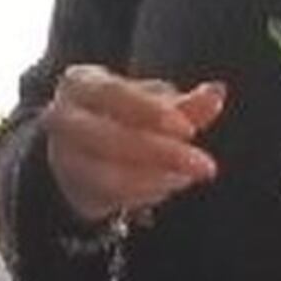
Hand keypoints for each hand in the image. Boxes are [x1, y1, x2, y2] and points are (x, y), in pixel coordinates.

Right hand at [40, 65, 223, 225]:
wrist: (81, 148)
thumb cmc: (123, 115)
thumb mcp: (154, 104)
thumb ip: (186, 104)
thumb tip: (217, 92)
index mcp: (80, 83)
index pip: (112, 93)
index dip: (149, 111)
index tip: (188, 129)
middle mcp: (63, 118)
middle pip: (108, 138)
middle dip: (161, 154)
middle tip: (205, 165)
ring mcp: (63, 157)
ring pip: (108, 176)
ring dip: (156, 179)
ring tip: (188, 175)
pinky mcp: (74, 188)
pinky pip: (111, 198)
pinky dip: (147, 193)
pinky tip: (171, 183)